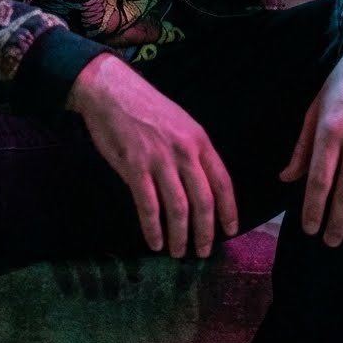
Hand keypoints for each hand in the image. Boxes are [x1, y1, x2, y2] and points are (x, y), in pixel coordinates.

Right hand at [66, 53, 237, 257]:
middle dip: (205, 232)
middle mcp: (184, 151)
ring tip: (178, 252)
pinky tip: (154, 241)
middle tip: (203, 252)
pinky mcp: (134, 167)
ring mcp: (159, 159)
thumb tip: (203, 185)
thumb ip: (193, 151)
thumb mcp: (180, 122)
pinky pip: (148, 206)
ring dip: (180, 236)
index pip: (222, 181)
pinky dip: (153, 228)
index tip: (231, 231)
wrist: (112, 90)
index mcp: (199, 140)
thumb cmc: (146, 107)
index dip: (229, 210)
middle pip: (203, 201)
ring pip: (178, 208)